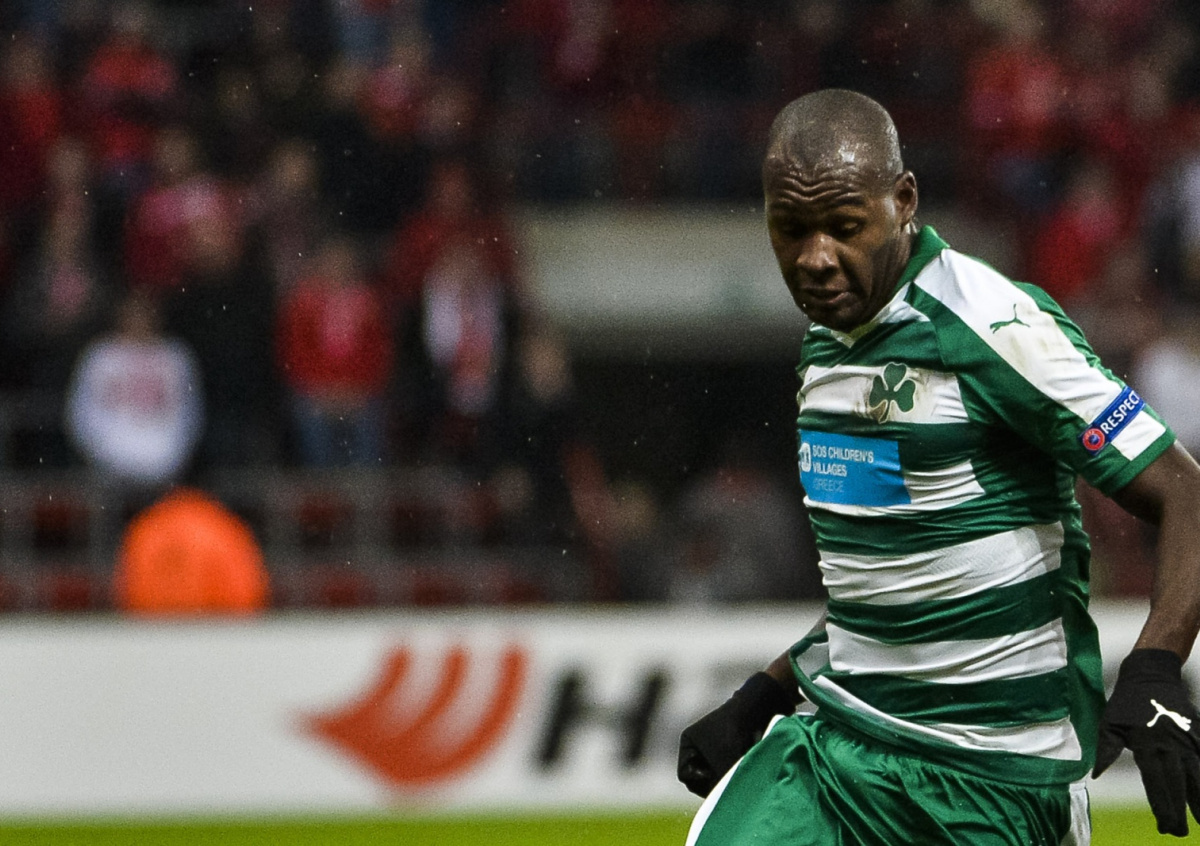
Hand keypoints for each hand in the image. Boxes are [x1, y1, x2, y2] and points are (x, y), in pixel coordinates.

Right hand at [677, 672, 796, 797]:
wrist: (757, 707)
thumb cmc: (735, 734)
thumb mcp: (724, 763)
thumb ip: (719, 786)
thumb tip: (722, 802)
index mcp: (688, 742)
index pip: (685, 776)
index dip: (699, 783)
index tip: (716, 778)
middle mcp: (698, 743)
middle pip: (700, 777)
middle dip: (715, 780)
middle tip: (729, 777)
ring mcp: (714, 744)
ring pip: (716, 772)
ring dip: (727, 773)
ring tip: (740, 765)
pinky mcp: (730, 745)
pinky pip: (728, 765)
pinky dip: (735, 767)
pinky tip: (745, 761)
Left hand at [1093, 649, 1199, 835]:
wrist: (1152, 675)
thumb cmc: (1125, 703)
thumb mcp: (1109, 724)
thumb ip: (1106, 750)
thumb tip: (1096, 775)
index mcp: (1145, 745)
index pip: (1155, 782)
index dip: (1161, 806)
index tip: (1163, 826)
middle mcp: (1169, 745)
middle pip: (1177, 785)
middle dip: (1179, 811)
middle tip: (1179, 833)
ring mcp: (1187, 741)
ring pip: (1197, 776)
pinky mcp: (1197, 734)